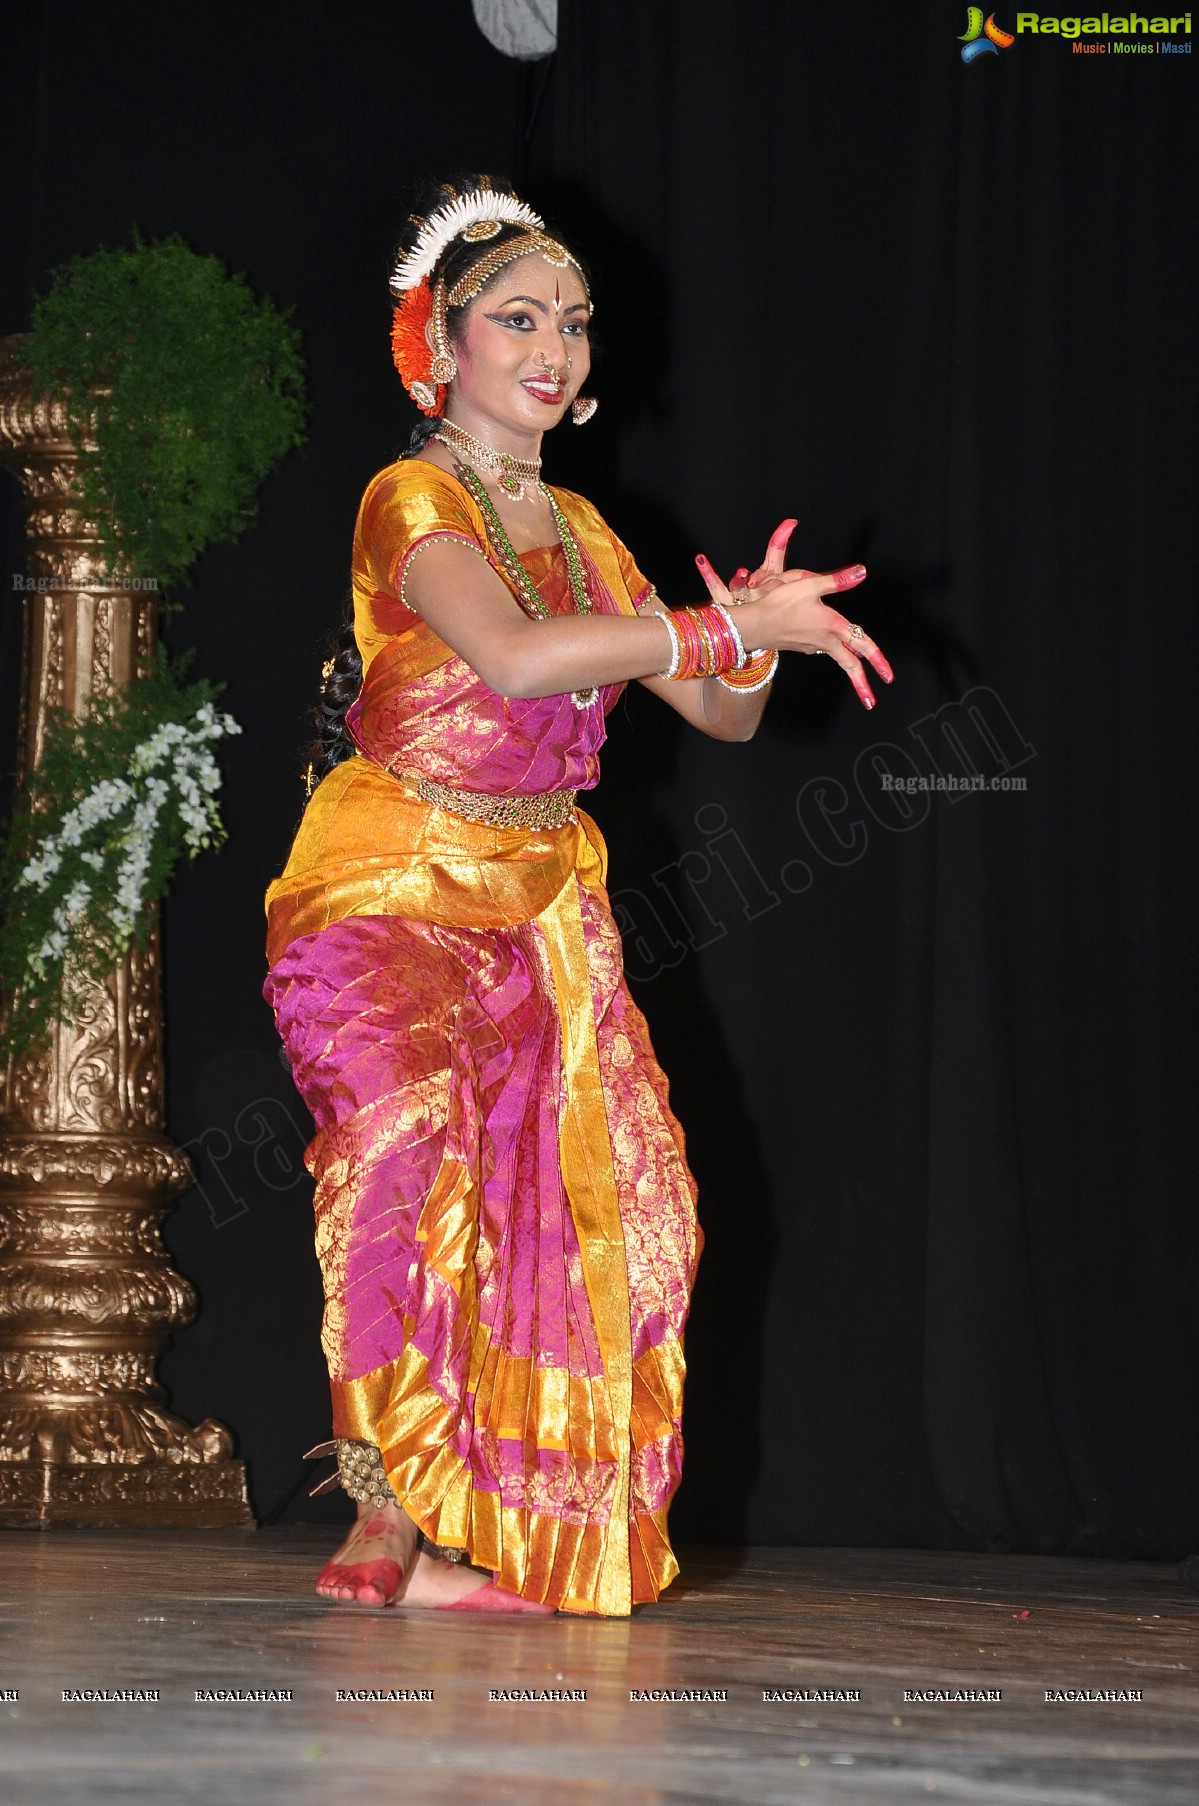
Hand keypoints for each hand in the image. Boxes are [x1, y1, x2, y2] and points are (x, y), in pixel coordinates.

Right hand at [697, 519, 892, 710]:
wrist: (752, 624)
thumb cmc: (779, 604)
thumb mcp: (810, 586)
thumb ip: (838, 580)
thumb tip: (861, 571)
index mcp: (833, 627)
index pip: (862, 645)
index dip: (878, 660)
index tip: (888, 678)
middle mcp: (824, 641)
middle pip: (849, 664)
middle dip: (862, 683)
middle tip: (871, 701)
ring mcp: (811, 646)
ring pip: (837, 657)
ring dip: (849, 666)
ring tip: (859, 676)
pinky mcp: (800, 645)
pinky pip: (822, 649)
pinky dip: (831, 649)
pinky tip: (830, 643)